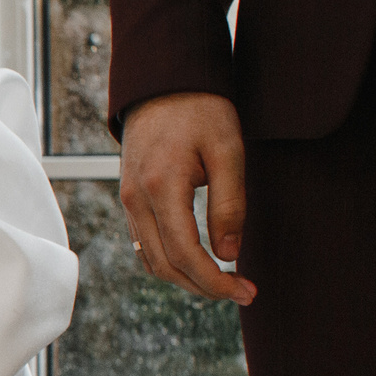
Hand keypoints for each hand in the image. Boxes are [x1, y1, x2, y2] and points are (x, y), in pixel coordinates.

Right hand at [118, 91, 255, 305]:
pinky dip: (170, 262)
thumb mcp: (228, 151)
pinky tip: (198, 261)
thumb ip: (229, 204)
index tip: (246, 290)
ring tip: (223, 281)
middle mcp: (136, 199)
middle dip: (204, 287)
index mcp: (161, 187)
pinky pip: (144, 244)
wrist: (163, 84)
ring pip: (151, 260)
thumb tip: (229, 254)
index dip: (216, 281)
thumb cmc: (202, 111)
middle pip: (165, 266)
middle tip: (242, 291)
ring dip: (186, 279)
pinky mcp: (130, 198)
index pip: (185, 254)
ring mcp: (128, 200)